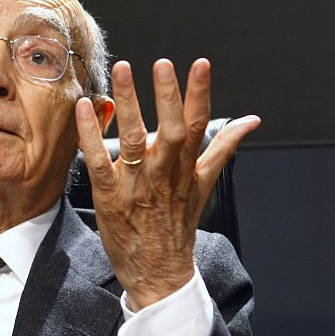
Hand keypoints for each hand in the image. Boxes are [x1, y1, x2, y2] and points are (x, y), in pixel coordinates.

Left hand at [76, 58, 259, 310]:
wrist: (159, 272)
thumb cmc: (178, 225)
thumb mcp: (204, 185)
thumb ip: (222, 149)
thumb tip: (251, 120)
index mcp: (187, 167)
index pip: (199, 124)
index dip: (200, 93)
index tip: (200, 64)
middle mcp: (164, 174)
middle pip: (171, 130)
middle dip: (167, 96)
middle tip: (161, 62)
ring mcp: (136, 185)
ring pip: (134, 139)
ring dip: (128, 104)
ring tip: (122, 70)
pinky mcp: (108, 196)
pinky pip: (98, 161)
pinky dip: (91, 134)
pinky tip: (85, 108)